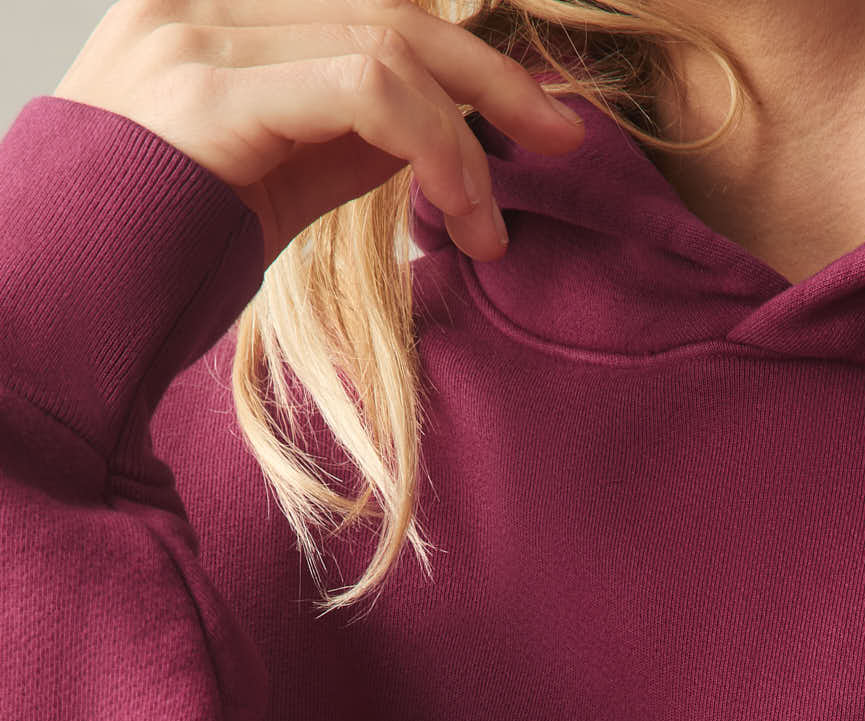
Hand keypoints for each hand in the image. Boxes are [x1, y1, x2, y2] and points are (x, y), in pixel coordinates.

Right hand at [51, 0, 585, 266]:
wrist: (63, 308)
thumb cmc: (164, 258)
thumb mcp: (276, 177)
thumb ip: (347, 132)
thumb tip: (447, 122)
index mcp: (212, 9)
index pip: (367, 1)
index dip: (463, 47)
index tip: (534, 113)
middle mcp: (199, 1)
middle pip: (391, 6)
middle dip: (495, 78)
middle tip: (563, 141)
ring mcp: (198, 35)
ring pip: (391, 47)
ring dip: (468, 139)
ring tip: (491, 223)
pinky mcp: (212, 93)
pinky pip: (370, 90)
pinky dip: (439, 148)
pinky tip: (460, 213)